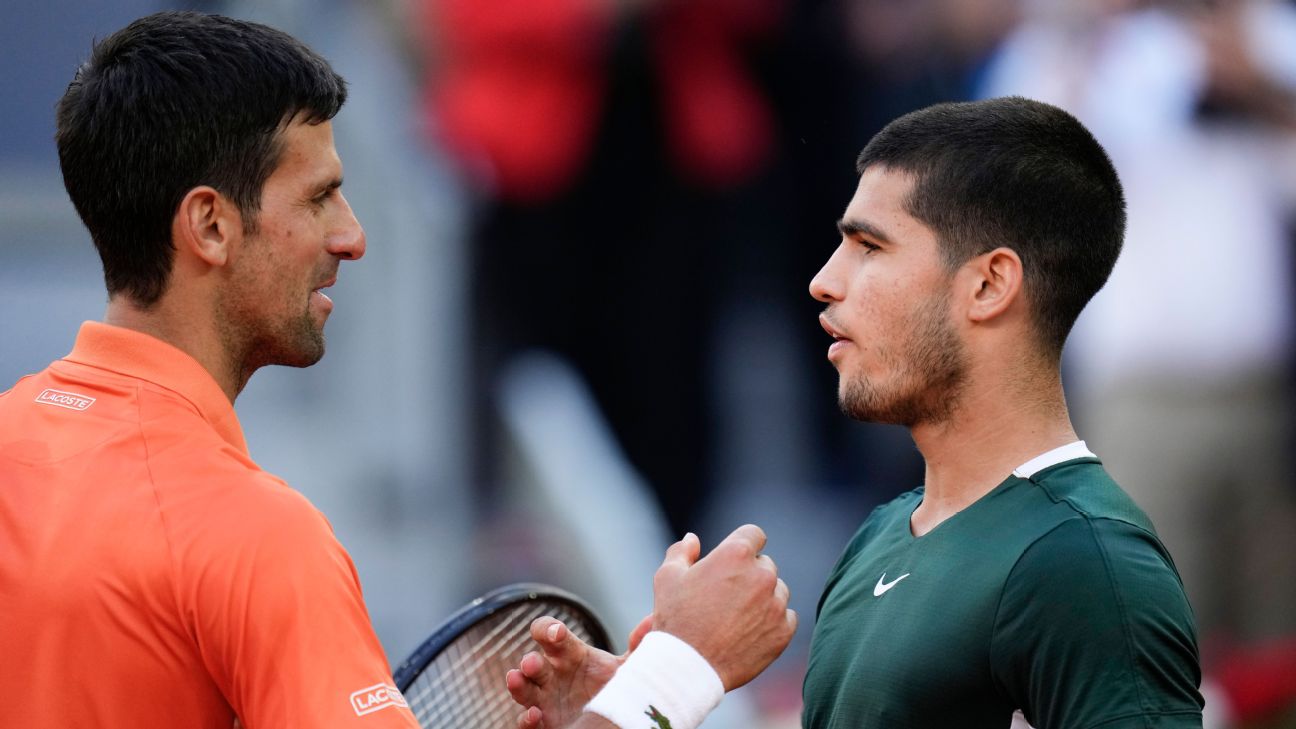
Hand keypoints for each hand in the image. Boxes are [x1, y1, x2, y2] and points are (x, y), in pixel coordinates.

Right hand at [507, 614, 653, 728]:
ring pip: (522, 689)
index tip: (557, 633)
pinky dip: (526, 720)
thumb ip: (638, 648)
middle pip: (533, 662)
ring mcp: (545, 700)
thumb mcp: (628, 668)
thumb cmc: (615, 686)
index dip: (548, 630)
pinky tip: (534, 716)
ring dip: (517, 684)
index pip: (549, 634)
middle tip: (532, 663)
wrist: (614, 718)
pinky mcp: (545, 724)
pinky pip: (526, 722)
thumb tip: (652, 621)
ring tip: (517, 679)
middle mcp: (553, 675)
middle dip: (530, 661)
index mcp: (569, 654)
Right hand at [652, 525, 796, 690]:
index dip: (743, 545)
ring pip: (778, 591)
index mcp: (735, 554)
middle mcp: (761, 575)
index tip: (735, 560)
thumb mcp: (667, 578)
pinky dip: (772, 622)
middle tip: (728, 596)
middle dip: (750, 574)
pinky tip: (750, 632)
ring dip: (764, 598)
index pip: (754, 534)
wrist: (687, 668)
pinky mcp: (783, 631)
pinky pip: (787, 617)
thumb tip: (692, 539)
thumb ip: (681, 552)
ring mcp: (775, 604)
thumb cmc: (674, 619)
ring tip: (738, 617)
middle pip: (765, 564)